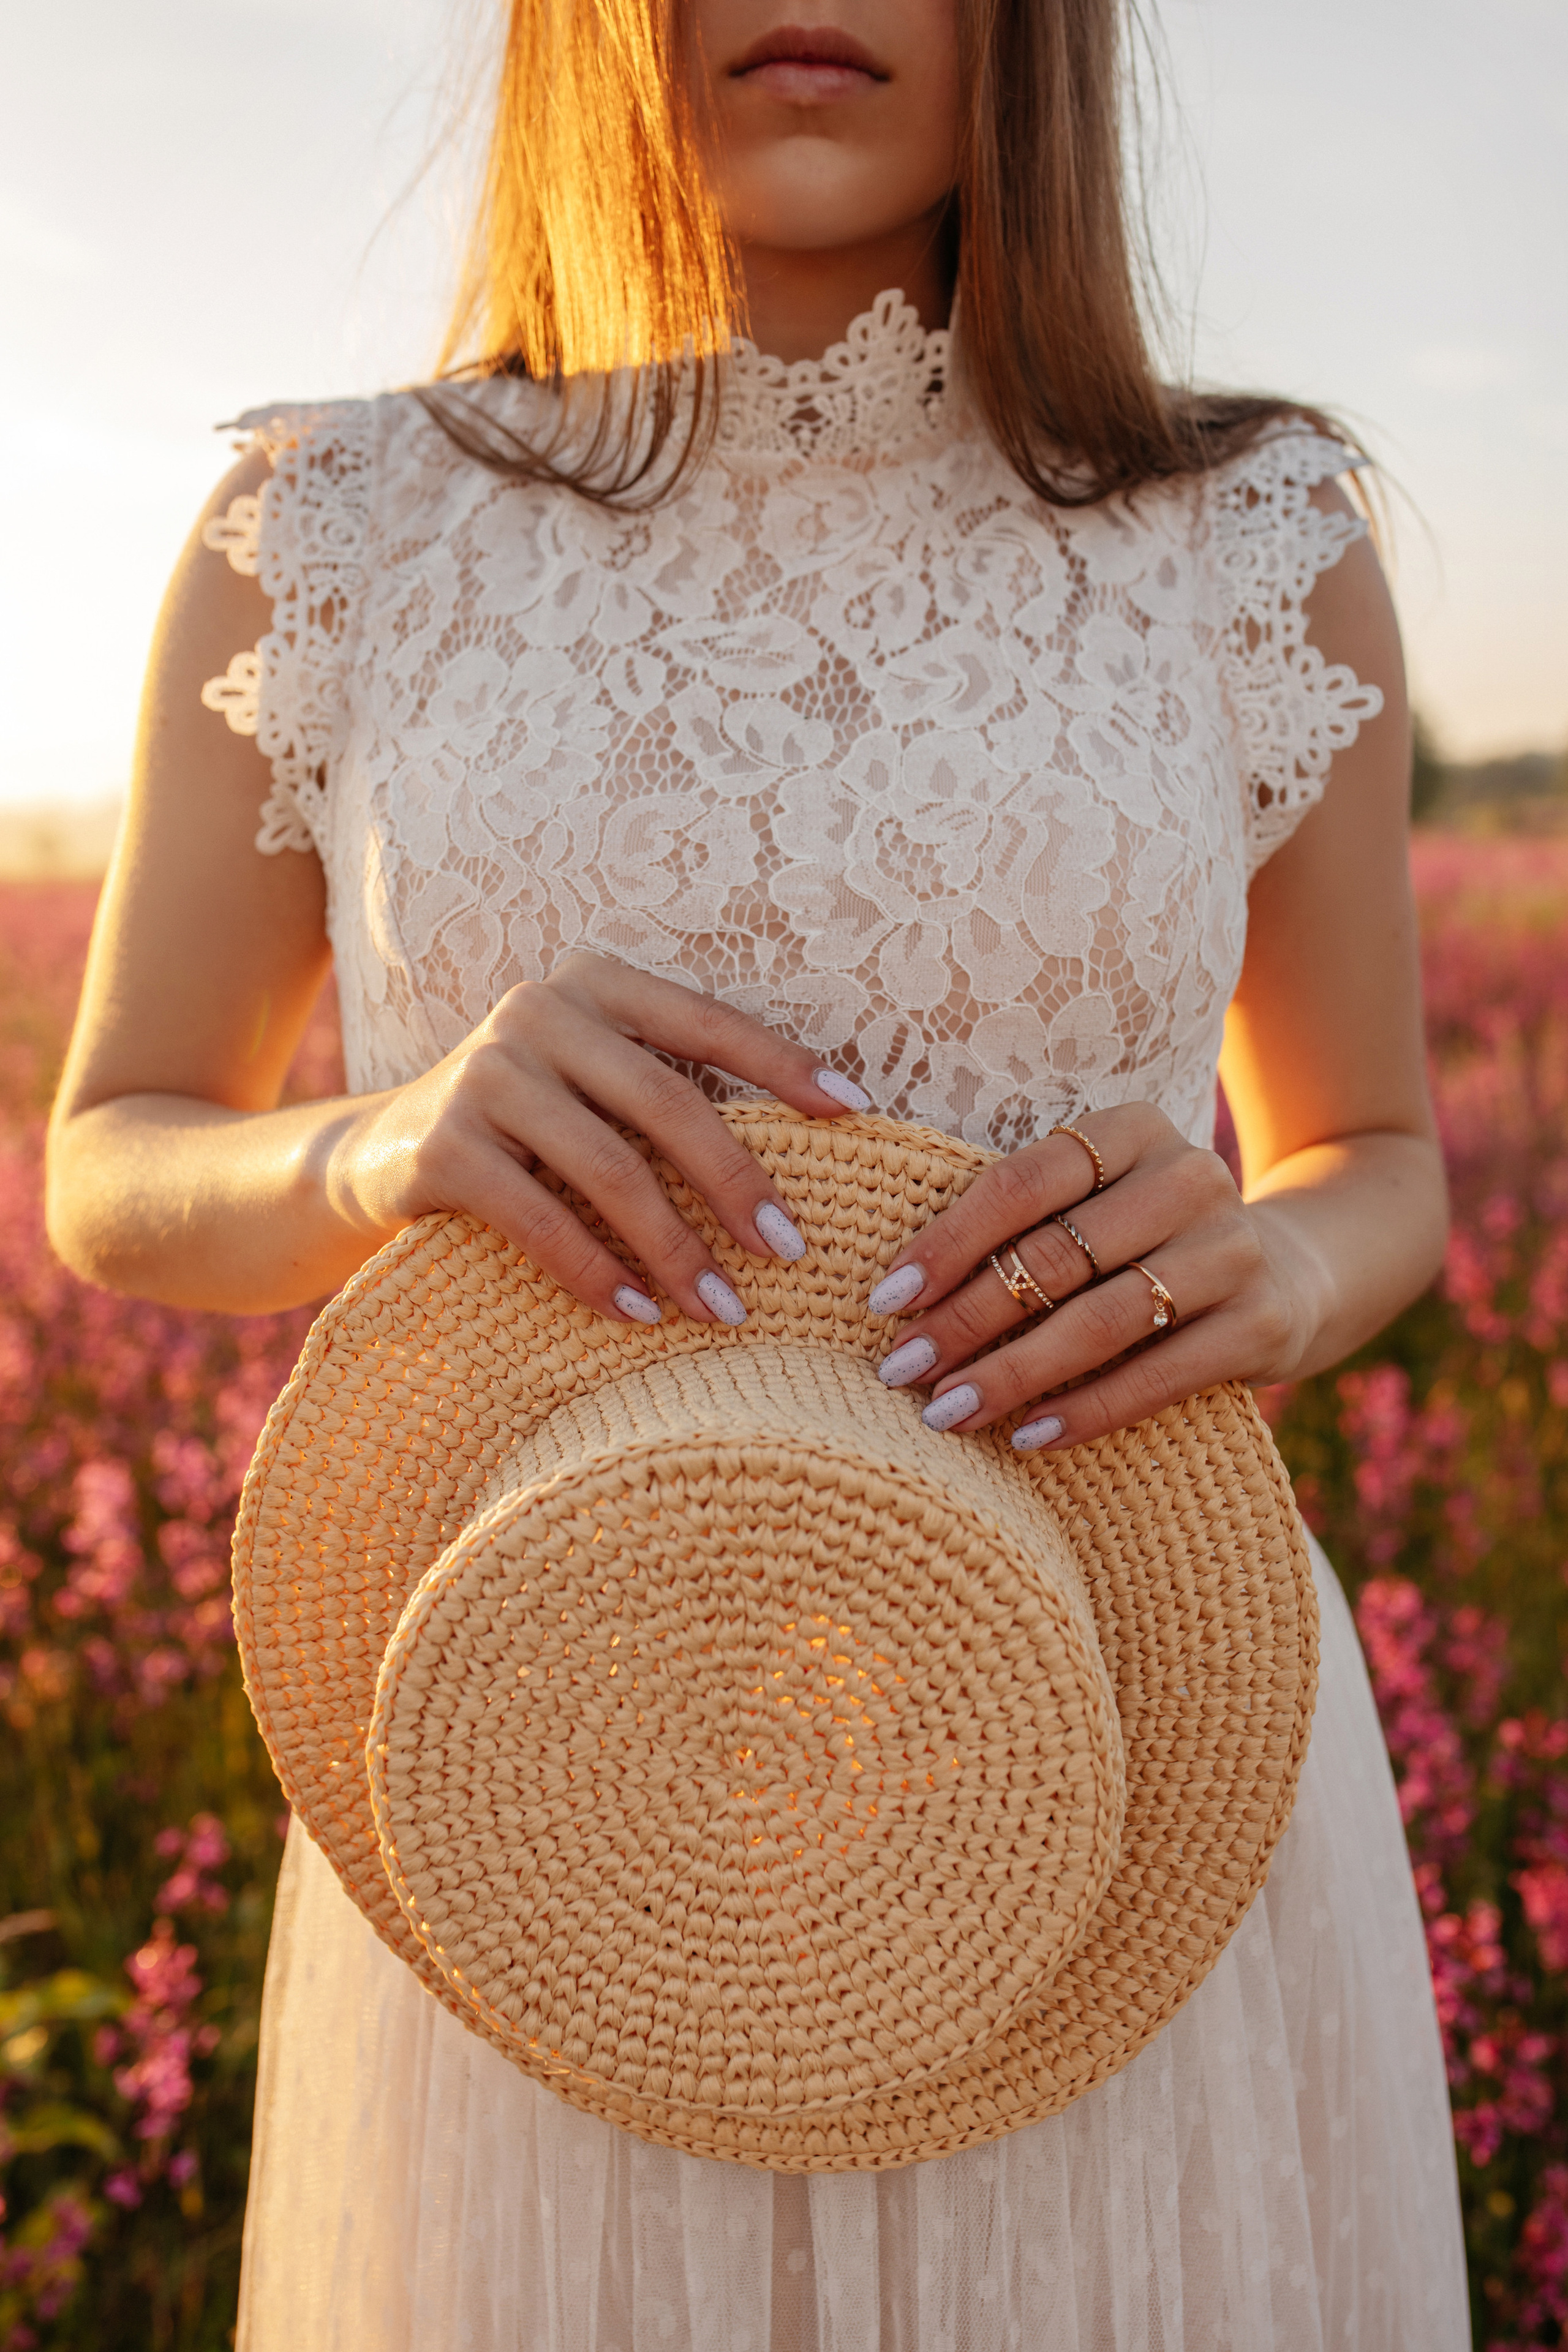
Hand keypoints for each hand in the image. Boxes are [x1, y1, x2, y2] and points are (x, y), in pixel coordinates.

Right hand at [329, 952, 870, 1325]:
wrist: (373, 1157)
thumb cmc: (524, 1129)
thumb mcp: (593, 1088)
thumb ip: (667, 1091)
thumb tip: (812, 1141)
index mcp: (593, 984)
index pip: (708, 1022)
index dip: (785, 1065)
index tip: (857, 1112)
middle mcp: (538, 1012)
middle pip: (667, 1102)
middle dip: (737, 1184)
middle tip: (790, 1252)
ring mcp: (485, 1076)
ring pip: (611, 1169)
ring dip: (676, 1248)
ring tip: (724, 1309)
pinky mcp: (444, 1148)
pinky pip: (542, 1220)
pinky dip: (597, 1274)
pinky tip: (639, 1316)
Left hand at [865, 1104, 1302, 1449]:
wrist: (1292, 1274)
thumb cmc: (1145, 1240)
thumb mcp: (1097, 1203)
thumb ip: (1024, 1223)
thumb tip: (900, 1295)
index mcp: (1134, 1129)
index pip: (1022, 1182)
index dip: (948, 1242)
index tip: (887, 1299)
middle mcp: (1190, 1177)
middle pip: (1055, 1256)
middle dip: (965, 1319)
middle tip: (901, 1368)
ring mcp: (1232, 1249)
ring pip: (1101, 1320)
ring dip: (1013, 1372)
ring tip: (946, 1410)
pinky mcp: (1261, 1322)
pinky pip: (1157, 1374)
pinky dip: (1087, 1410)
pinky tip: (1028, 1435)